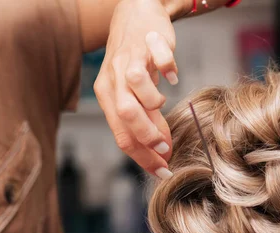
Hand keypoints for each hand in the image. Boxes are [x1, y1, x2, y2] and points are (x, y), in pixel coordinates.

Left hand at [94, 0, 179, 178]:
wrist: (136, 15)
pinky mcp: (147, 42)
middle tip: (166, 148)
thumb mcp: (136, 95)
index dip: (142, 156)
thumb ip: (148, 122)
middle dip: (148, 137)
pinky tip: (173, 75)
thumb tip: (162, 152)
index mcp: (107, 96)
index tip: (162, 170)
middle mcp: (113, 79)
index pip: (122, 135)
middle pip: (125, 115)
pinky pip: (159, 59)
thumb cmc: (135, 60)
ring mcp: (128, 59)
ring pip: (135, 88)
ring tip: (163, 103)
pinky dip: (169, 69)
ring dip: (154, 103)